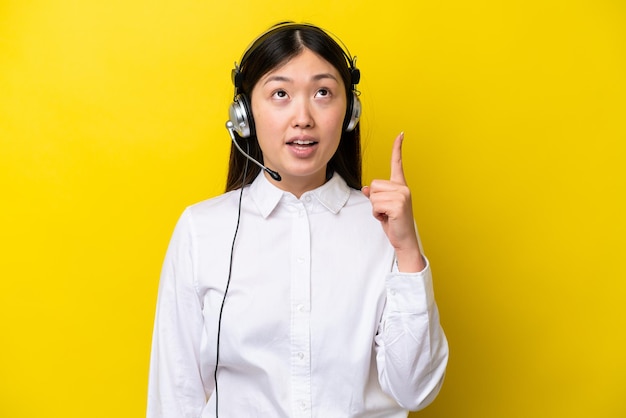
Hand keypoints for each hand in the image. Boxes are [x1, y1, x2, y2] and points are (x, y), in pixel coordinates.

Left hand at [362, 132, 424, 271]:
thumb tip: (365, 189)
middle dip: (374, 200)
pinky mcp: (398, 205)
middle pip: (374, 184)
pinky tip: (388, 219)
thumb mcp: (382, 207)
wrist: (404, 240)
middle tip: (385, 211)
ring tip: (387, 215)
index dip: (397, 148)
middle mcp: (403, 188)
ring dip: (376, 208)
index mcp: (400, 186)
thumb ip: (375, 195)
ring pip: (373, 195)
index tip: (400, 134)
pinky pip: (376, 205)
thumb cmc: (394, 223)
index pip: (397, 163)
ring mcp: (402, 196)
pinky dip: (377, 214)